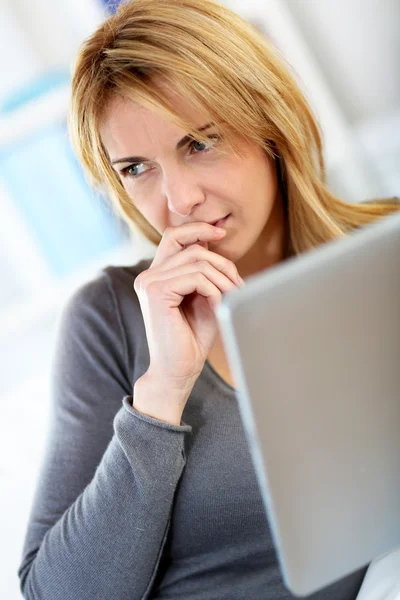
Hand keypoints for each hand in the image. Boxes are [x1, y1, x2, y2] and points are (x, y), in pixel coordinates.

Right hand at [133, 222, 243, 394]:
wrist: (178, 371)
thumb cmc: (192, 339)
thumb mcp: (202, 297)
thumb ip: (203, 271)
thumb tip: (213, 240)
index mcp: (156, 275)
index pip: (174, 236)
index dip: (198, 228)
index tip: (221, 232)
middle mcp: (148, 276)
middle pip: (192, 247)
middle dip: (223, 263)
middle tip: (238, 285)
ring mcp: (149, 282)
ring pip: (198, 261)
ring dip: (223, 279)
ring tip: (232, 297)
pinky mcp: (156, 293)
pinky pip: (197, 277)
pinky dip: (215, 289)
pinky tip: (218, 305)